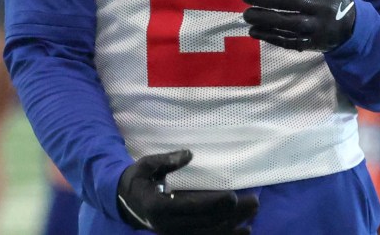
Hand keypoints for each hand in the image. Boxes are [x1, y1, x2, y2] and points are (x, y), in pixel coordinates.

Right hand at [116, 150, 258, 233]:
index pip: (190, 207)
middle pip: (204, 222)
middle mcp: (167, 225)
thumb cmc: (138, 180)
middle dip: (231, 214)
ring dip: (232, 226)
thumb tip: (189, 153)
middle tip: (253, 202)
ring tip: (252, 217)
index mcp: (158, 206)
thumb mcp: (146, 166)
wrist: (126, 203)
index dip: (212, 203)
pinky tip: (243, 231)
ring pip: (207, 234)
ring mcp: (175, 233)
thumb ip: (166, 160)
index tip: (232, 197)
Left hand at [241, 0, 355, 51]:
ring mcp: (317, 27)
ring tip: (246, 14)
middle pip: (288, 1)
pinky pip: (288, 40)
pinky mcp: (312, 43)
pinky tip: (254, 30)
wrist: (351, 25)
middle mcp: (322, 6)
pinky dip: (269, 36)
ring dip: (263, 18)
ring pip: (286, 22)